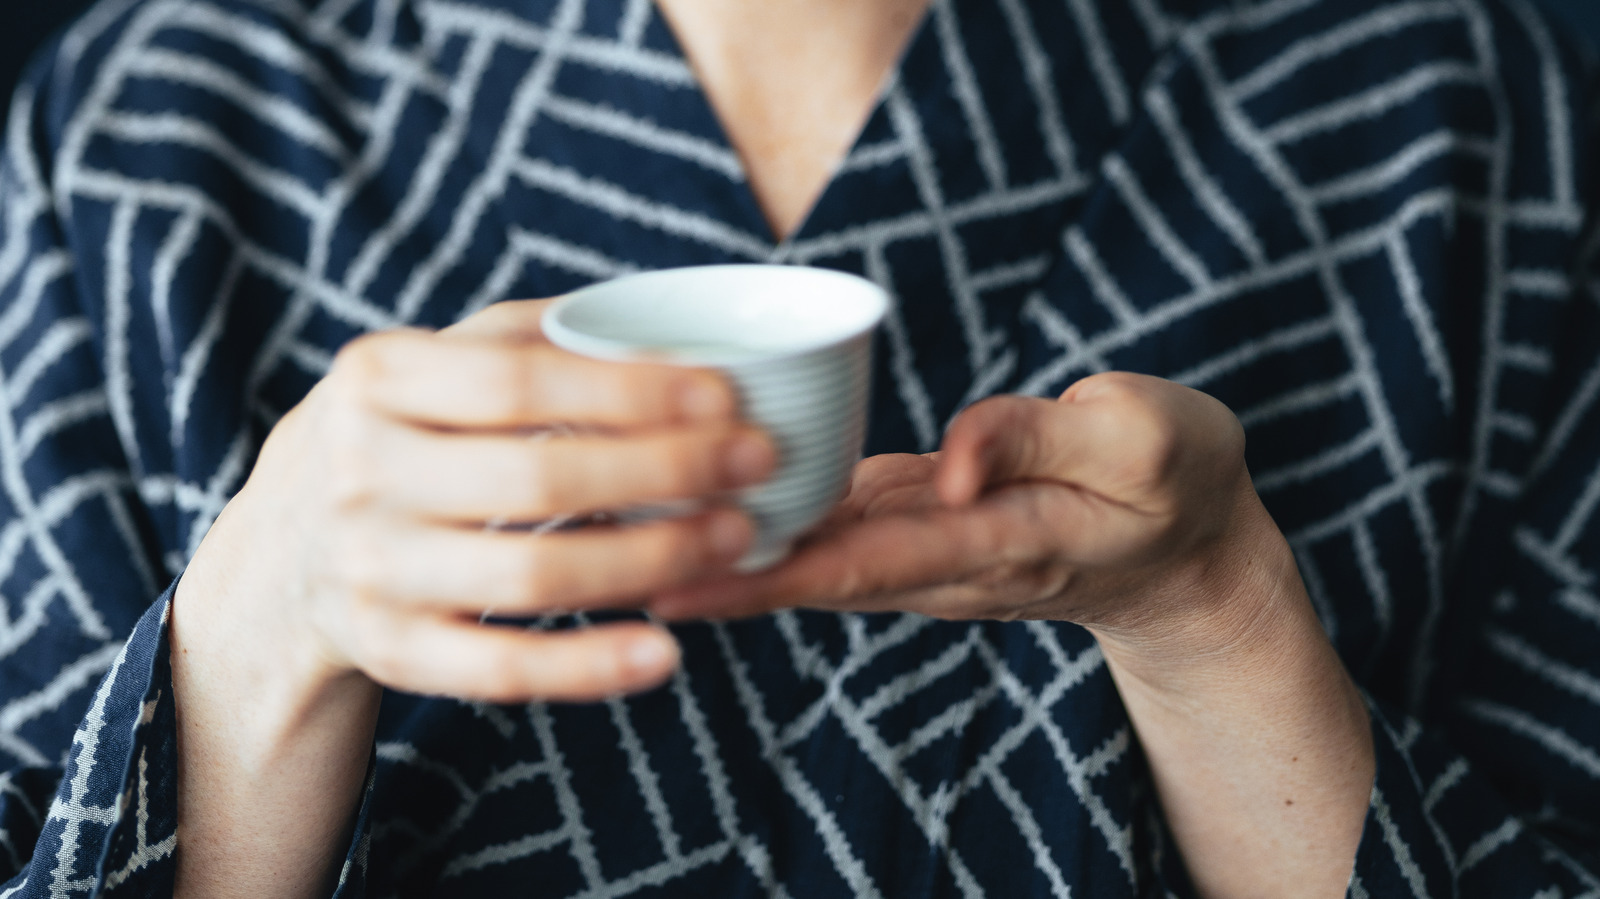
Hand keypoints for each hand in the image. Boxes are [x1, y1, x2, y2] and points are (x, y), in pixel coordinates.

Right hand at [177, 300, 777, 705]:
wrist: (284, 552)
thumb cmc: (401, 433)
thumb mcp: (433, 364)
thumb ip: (532, 338)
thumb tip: (667, 326)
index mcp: (377, 378)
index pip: (520, 382)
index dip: (634, 392)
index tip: (729, 395)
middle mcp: (359, 473)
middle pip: (537, 479)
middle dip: (668, 470)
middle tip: (760, 461)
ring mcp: (370, 569)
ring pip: (530, 579)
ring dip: (651, 560)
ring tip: (736, 536)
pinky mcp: (389, 652)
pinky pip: (501, 670)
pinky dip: (588, 668)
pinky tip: (665, 653)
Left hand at [649, 372, 1370, 898]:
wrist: (1191, 541)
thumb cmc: (1176, 476)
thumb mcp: (1139, 438)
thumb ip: (1040, 439)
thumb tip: (951, 464)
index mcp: (1001, 540)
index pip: (868, 563)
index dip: (772, 574)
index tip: (685, 583)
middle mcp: (951, 558)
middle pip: (819, 570)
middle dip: (719, 573)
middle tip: (612, 566)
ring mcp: (936, 544)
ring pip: (821, 551)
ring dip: (732, 553)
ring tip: (631, 539)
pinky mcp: (930, 518)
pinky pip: (844, 523)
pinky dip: (777, 520)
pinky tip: (710, 500)